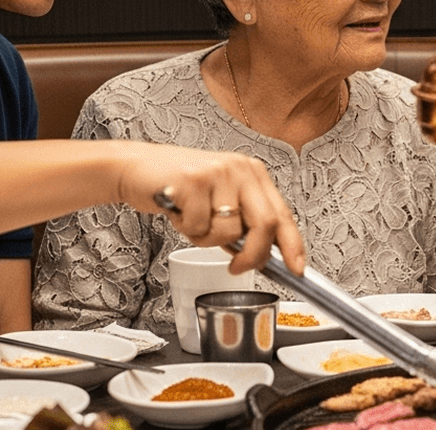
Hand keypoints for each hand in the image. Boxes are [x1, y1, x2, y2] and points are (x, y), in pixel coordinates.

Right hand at [113, 142, 305, 275]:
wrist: (138, 167)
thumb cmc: (182, 187)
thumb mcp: (221, 198)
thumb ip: (243, 221)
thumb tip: (262, 256)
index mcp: (254, 173)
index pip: (283, 214)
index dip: (293, 245)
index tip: (297, 269)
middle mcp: (241, 169)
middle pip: (265, 223)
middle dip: (254, 255)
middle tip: (237, 267)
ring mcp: (218, 173)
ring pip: (228, 231)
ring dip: (207, 239)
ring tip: (193, 219)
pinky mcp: (193, 181)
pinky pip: (199, 227)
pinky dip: (187, 230)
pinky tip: (178, 211)